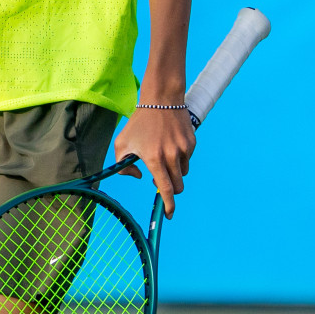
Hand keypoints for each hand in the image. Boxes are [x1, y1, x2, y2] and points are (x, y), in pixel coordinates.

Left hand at [112, 103, 195, 218]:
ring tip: (163, 155)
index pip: (164, 189)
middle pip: (177, 185)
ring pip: (183, 173)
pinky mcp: (192, 143)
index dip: (168, 205)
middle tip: (159, 180)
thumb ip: (122, 165)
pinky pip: (187, 159)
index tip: (169, 214)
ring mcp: (184, 149)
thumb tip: (139, 177)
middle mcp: (171, 155)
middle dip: (170, 188)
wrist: (161, 99)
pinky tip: (170, 143)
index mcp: (153, 158)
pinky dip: (180, 158)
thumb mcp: (122, 143)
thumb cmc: (138, 122)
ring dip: (174, 172)